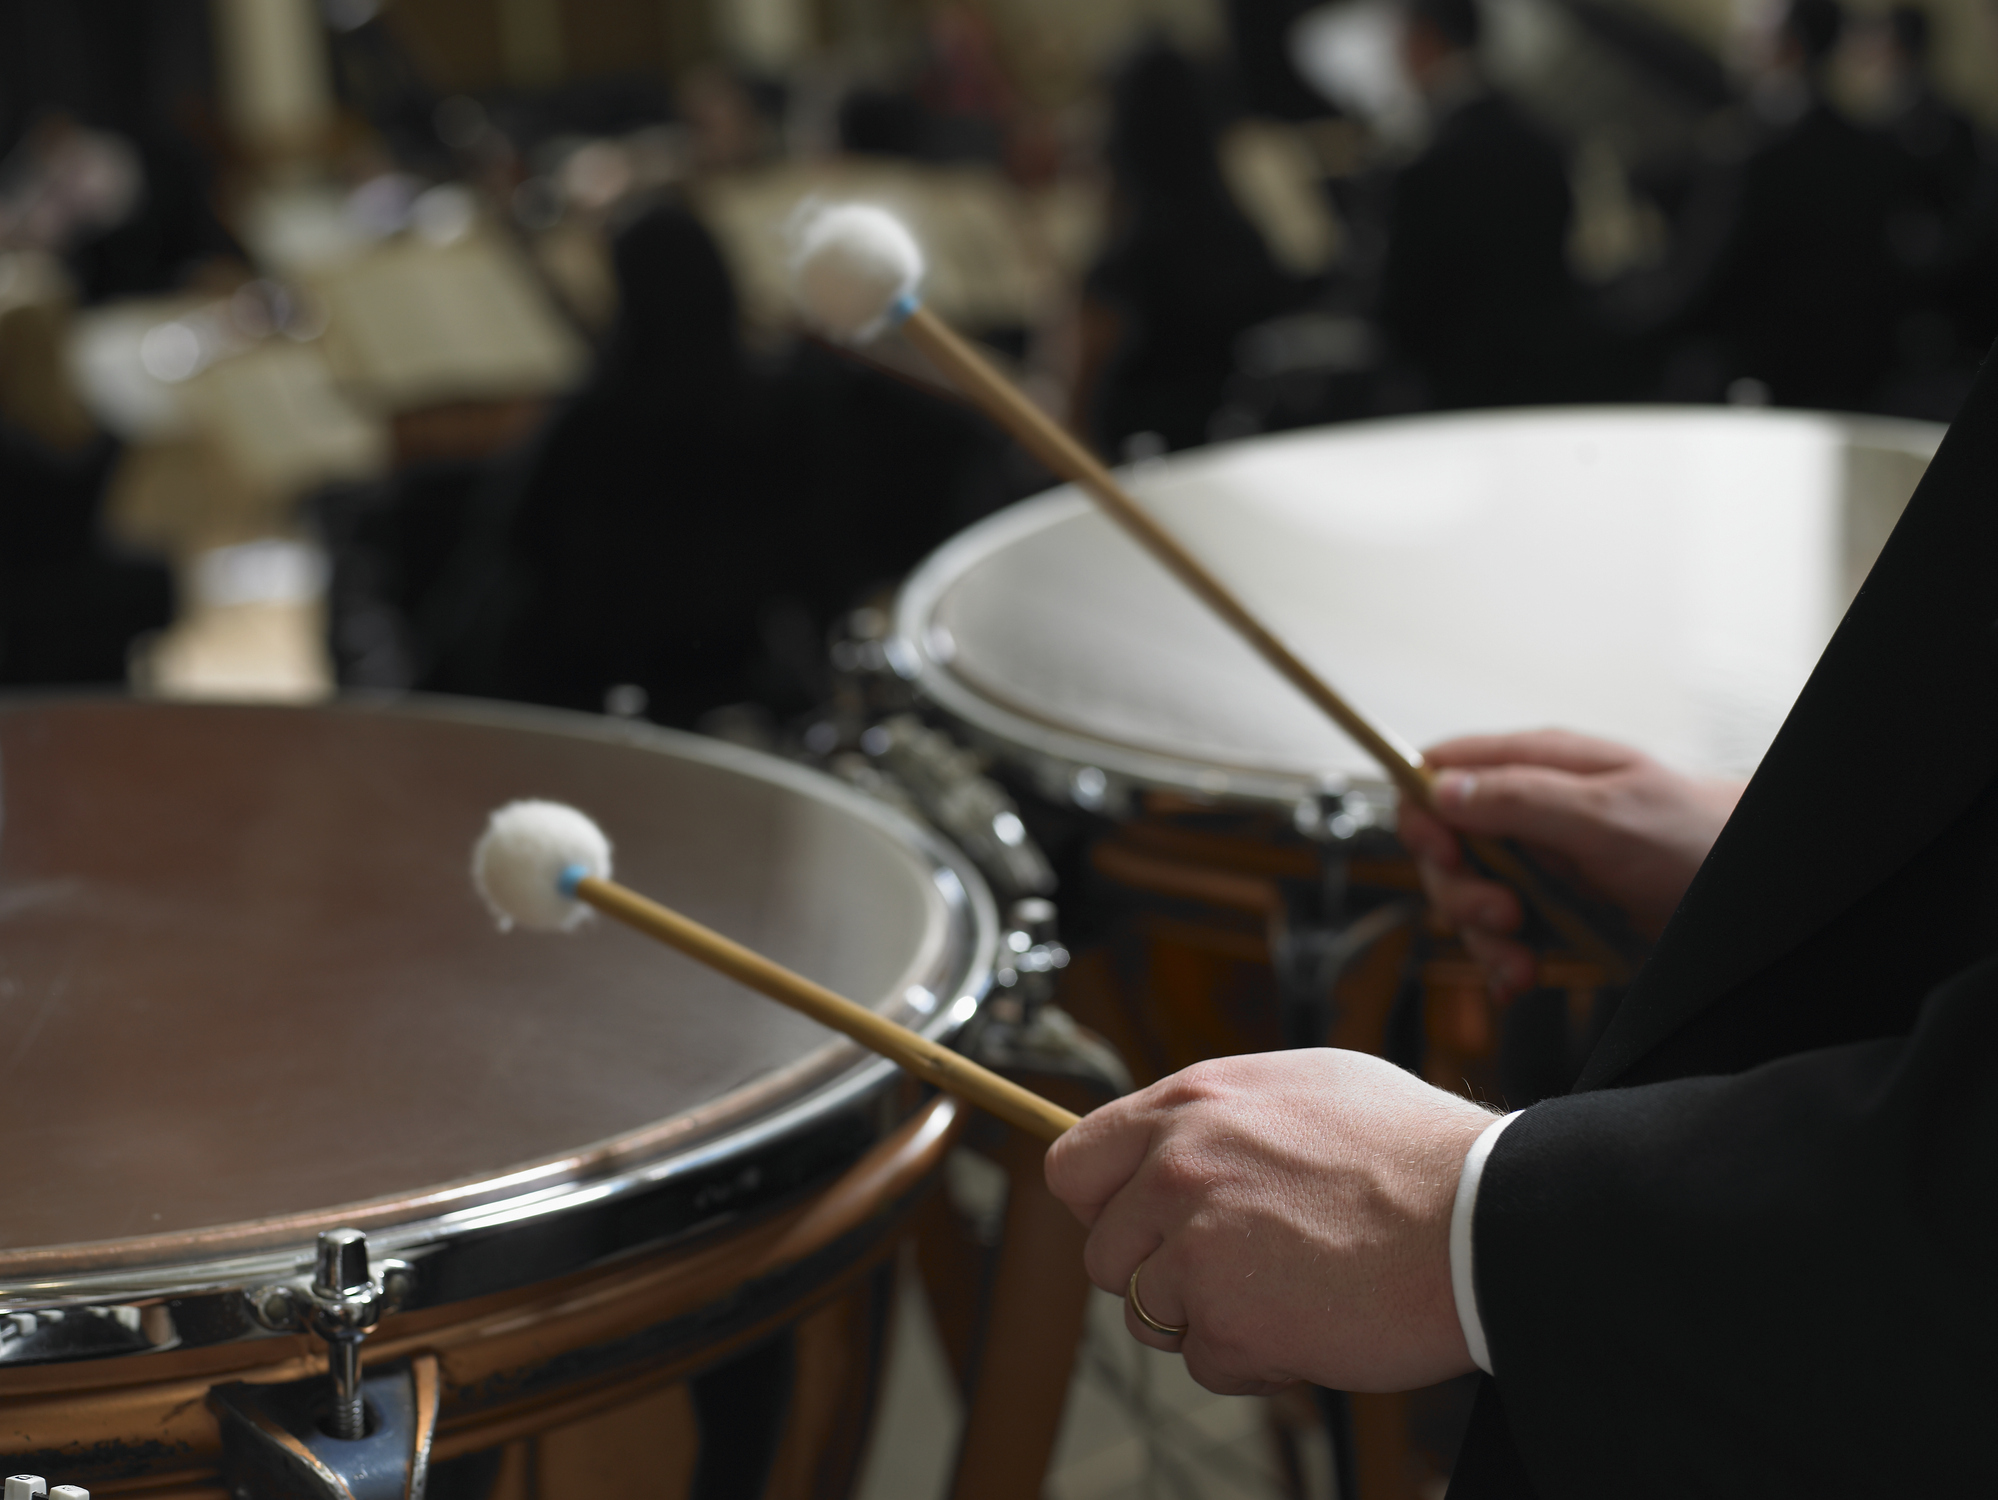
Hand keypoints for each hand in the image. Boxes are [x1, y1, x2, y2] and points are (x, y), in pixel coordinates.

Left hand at [1043, 1050, 1494, 1394]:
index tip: (1135, 1225)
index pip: (1074, 1162)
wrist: (1485, 1217)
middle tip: (1229, 1270)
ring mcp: (1195, 1243)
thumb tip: (1179, 1136)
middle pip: (1103, 1251)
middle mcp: (1177, 1165)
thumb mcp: (1308, 1087)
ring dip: (1207, 1318)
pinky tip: (1310, 1325)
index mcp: (1192, 1102)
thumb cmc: (1416, 1152)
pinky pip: (1206, 1363)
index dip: (1101, 1205)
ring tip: (1285, 1293)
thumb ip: (1224, 1115)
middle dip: (1156, 1272)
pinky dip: (1253, 1361)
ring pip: (1149, 1314)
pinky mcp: (1228, 1316)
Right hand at [1396, 731, 1744, 998]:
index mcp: (1537, 767)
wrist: (1761, 898)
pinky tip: (1523, 979)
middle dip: (1458, 892)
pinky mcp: (1555, 912)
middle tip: (1503, 919)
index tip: (1444, 856)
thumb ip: (1521, 798)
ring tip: (1522, 963)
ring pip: (1467, 898)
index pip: (1438, 771)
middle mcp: (1529, 812)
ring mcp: (1541, 864)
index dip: (1423, 813)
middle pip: (1442, 846)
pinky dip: (1503, 964)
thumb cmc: (1698, 838)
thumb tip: (1440, 788)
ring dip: (1481, 939)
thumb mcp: (1608, 814)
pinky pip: (1501, 938)